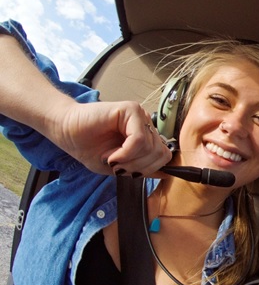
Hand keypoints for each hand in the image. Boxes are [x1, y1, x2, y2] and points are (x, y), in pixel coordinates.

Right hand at [47, 100, 171, 176]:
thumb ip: (143, 168)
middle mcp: (146, 124)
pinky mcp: (130, 109)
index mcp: (147, 136)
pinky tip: (112, 155)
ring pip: (150, 148)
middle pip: (160, 154)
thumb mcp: (120, 166)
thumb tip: (167, 174)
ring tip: (112, 159)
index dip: (147, 170)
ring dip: (129, 161)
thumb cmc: (89, 147)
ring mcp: (140, 115)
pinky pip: (139, 139)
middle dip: (138, 167)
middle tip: (118, 167)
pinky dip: (126, 153)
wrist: (66, 131)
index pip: (164, 157)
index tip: (126, 172)